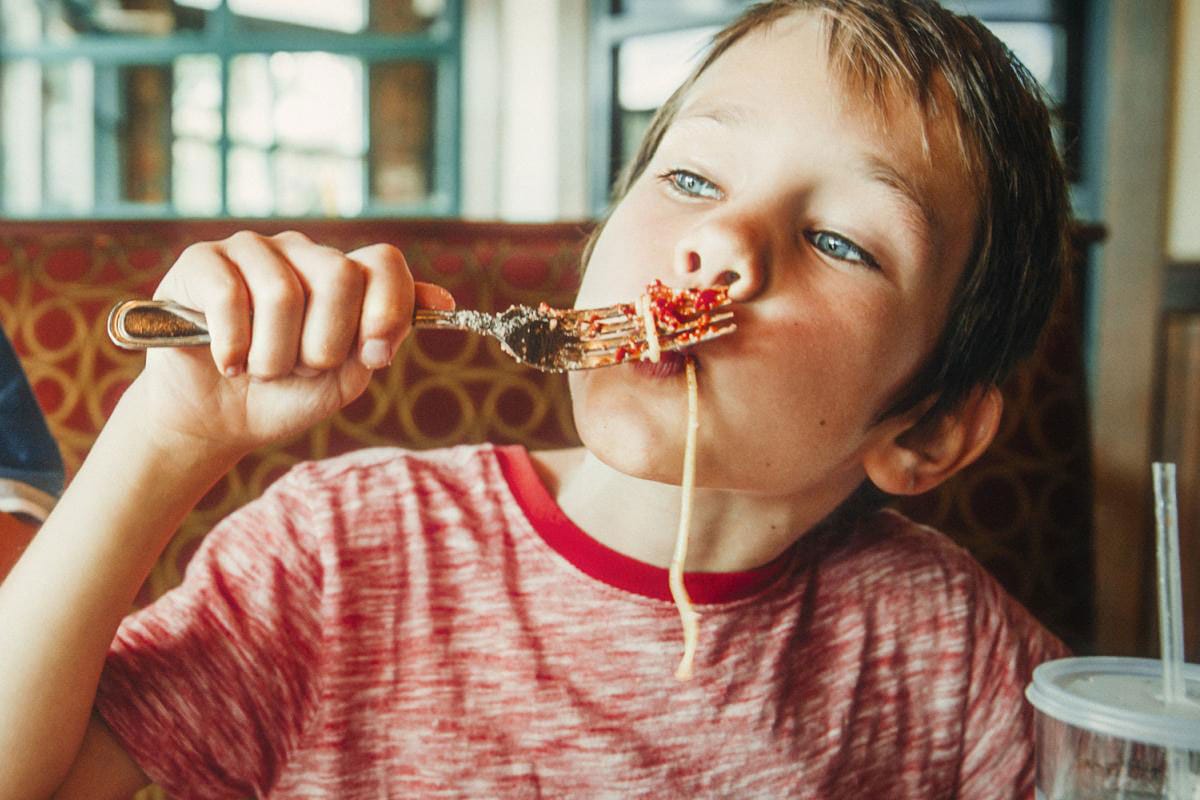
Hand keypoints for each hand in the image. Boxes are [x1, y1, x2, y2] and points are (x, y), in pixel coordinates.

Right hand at [129, 230, 452, 458]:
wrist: (217, 421)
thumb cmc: (286, 394)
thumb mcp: (347, 374)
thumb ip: (385, 335)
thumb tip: (442, 301)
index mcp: (343, 276)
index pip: (384, 263)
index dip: (387, 309)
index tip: (373, 355)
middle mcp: (301, 253)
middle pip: (339, 276)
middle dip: (324, 345)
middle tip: (301, 369)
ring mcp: (252, 250)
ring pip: (283, 293)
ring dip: (274, 356)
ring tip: (260, 369)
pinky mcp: (202, 261)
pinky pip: (229, 297)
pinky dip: (232, 347)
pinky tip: (227, 363)